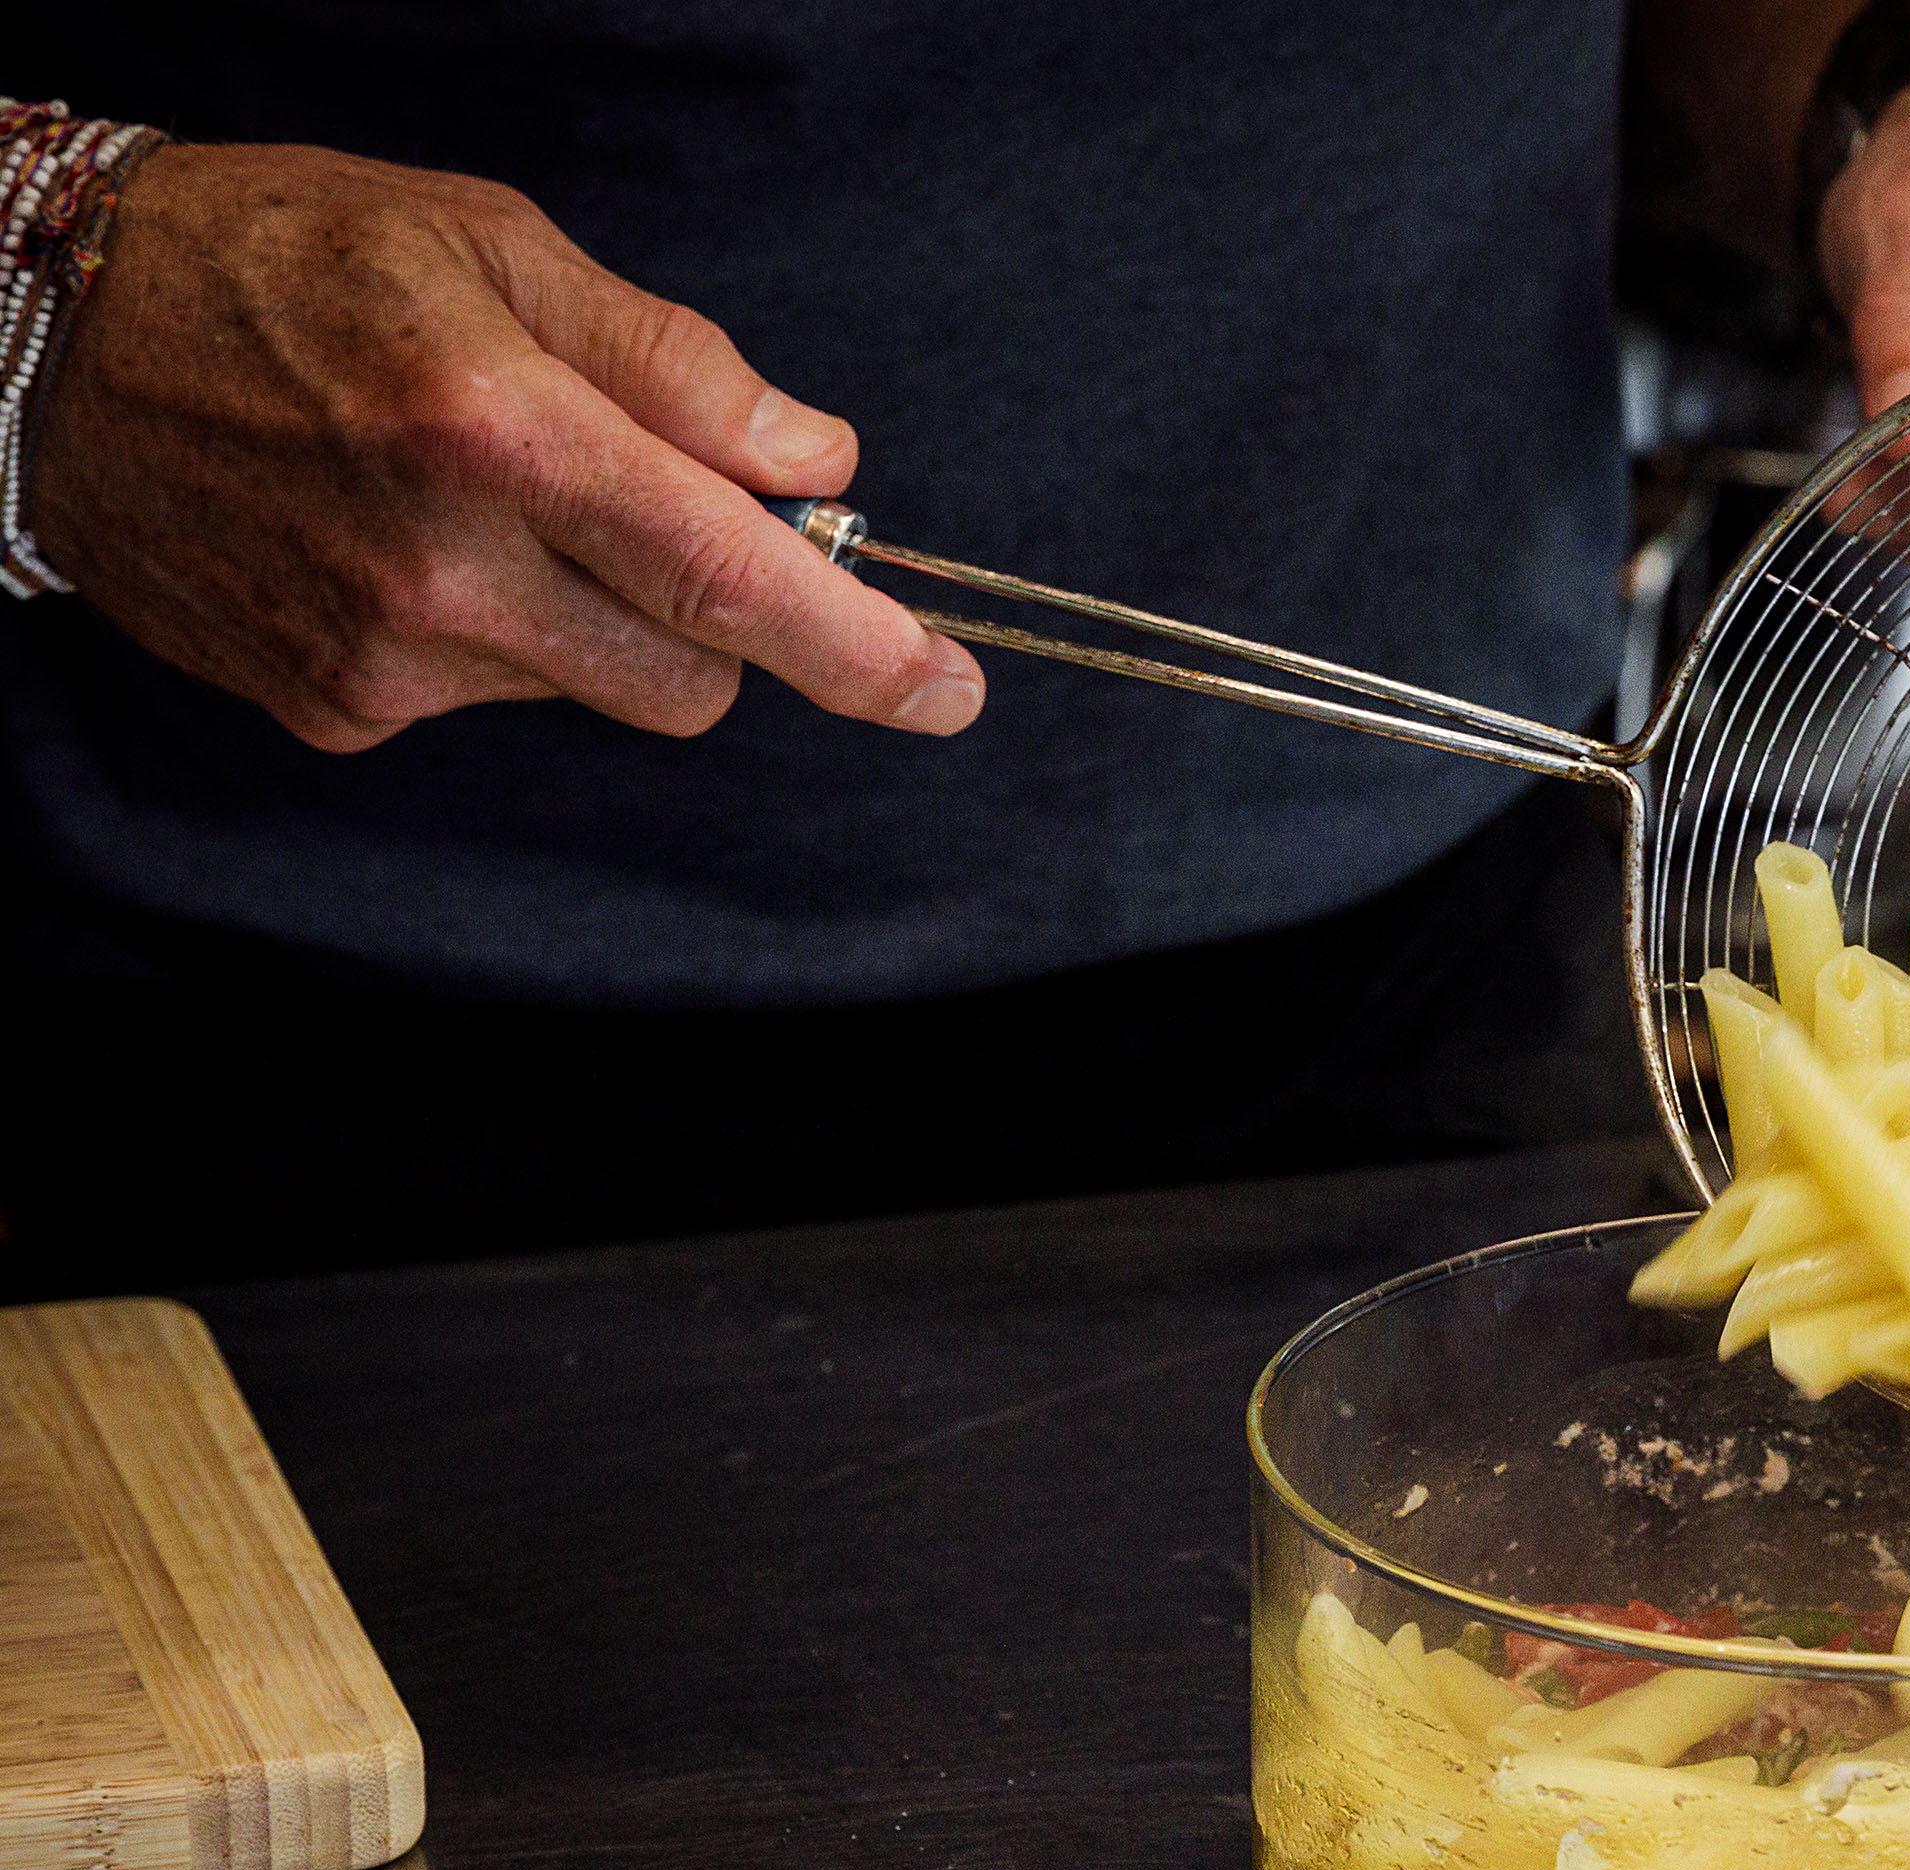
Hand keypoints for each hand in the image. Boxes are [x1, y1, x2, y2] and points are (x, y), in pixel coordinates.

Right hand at [29, 142, 984, 753]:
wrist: (47, 337)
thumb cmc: (279, 260)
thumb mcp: (491, 247)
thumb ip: (673, 363)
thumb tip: (812, 459)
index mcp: (499, 434)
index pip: (732, 583)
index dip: (861, 650)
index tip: (947, 687)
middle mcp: (444, 569)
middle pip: (691, 676)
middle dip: (712, 615)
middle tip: (647, 508)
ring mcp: (385, 659)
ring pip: (589, 687)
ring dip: (584, 613)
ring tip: (473, 497)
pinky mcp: (335, 710)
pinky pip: (487, 698)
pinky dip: (485, 633)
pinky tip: (396, 542)